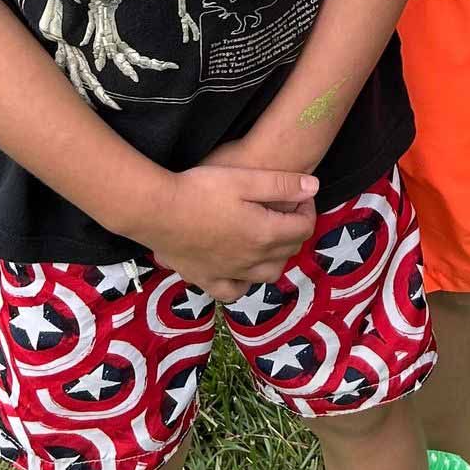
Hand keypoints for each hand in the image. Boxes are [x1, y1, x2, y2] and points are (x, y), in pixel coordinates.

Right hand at [150, 159, 317, 304]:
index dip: (307, 209)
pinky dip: (244, 282)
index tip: (299, 195)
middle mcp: (252, 260)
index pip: (304, 228)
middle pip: (289, 250)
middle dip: (294, 229)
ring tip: (267, 236)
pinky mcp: (206, 279)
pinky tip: (240, 269)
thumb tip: (313, 187)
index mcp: (264, 234)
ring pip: (268, 274)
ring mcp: (229, 273)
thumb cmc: (200, 189)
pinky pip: (234, 291)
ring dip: (276, 256)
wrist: (156, 210)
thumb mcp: (244, 178)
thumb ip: (282, 184)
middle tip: (284, 210)